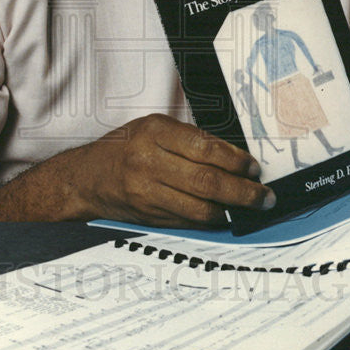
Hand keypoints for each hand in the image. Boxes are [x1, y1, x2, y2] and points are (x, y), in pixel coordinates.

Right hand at [76, 113, 274, 226]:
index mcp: (154, 132)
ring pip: (200, 208)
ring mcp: (147, 193)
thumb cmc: (124, 147)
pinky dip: (210, 219)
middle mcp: (149, 162)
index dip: (235, 161)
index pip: (205, 149)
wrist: (86, 178)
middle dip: (243, 192)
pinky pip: (188, 221)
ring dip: (231, 210)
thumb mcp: (153, 128)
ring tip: (250, 207)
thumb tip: (233, 157)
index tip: (253, 168)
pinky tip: (224, 214)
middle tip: (264, 196)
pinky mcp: (149, 216)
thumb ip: (190, 139)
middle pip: (206, 182)